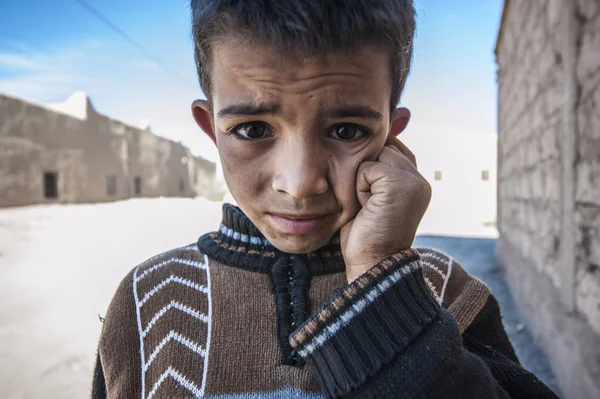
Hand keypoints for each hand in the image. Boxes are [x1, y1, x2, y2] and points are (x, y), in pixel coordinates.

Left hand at [340, 137, 430, 282]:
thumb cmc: (367, 235)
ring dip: (362, 180)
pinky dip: (359, 188)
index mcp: (416, 182)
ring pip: (374, 155)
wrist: (372, 263)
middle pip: (381, 148)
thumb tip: (365, 148)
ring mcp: (412, 180)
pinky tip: (367, 207)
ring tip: (369, 205)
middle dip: (366, 172)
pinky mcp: (400, 182)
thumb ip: (378, 174)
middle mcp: (419, 179)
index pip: (391, 148)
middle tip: (369, 204)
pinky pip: (366, 168)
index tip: (369, 195)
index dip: (372, 165)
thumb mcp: (374, 198)